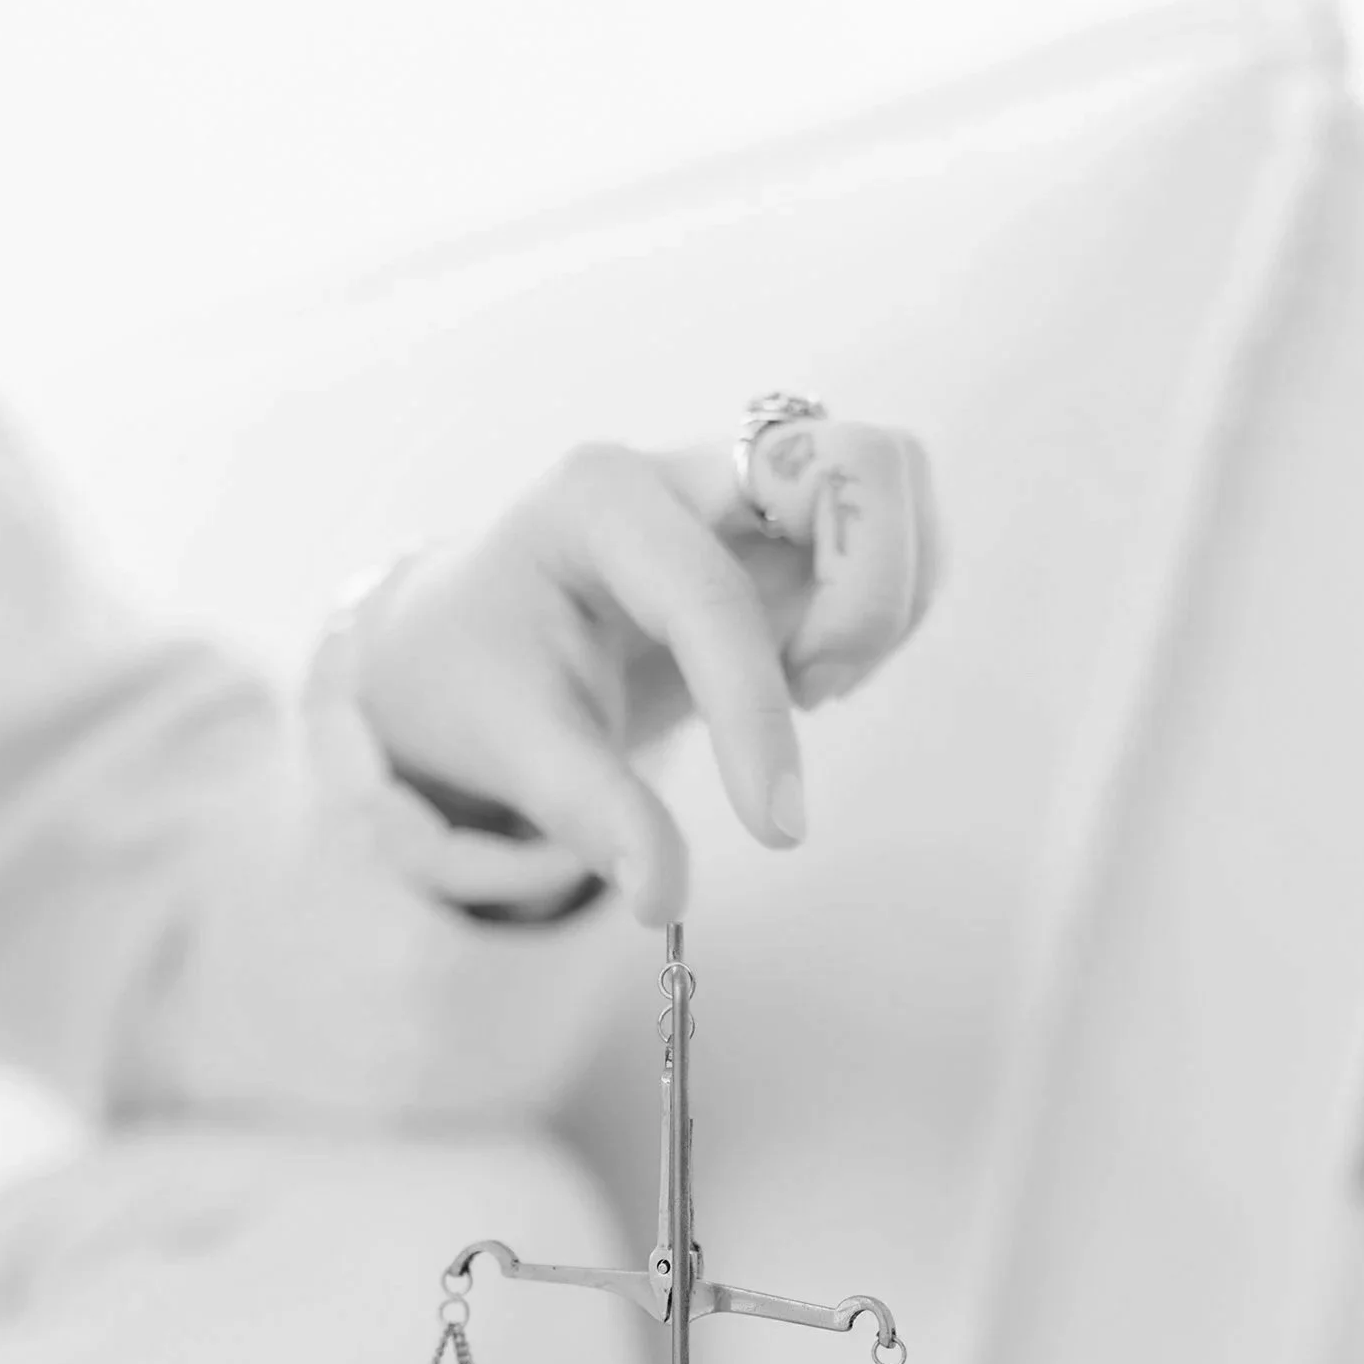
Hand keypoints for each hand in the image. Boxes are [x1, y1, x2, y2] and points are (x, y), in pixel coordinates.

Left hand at [351, 414, 940, 926]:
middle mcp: (686, 470)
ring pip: (891, 483)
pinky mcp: (788, 523)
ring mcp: (747, 486)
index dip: (758, 716)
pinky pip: (892, 533)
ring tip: (806, 682)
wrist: (472, 637)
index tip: (776, 831)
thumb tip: (663, 900)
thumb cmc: (485, 679)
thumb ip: (595, 817)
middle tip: (812, 692)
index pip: (714, 596)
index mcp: (598, 503)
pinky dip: (886, 606)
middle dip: (869, 596)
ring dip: (885, 598)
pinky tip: (807, 670)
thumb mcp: (516, 750)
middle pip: (856, 463)